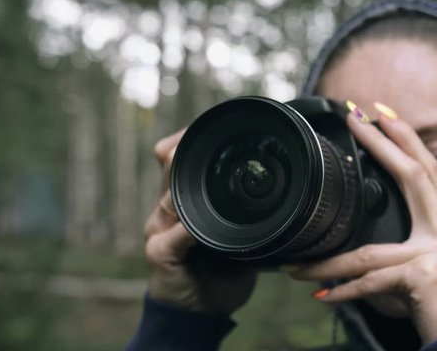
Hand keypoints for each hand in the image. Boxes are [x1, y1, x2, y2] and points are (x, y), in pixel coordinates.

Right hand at [144, 129, 256, 313]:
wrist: (198, 311)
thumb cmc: (218, 271)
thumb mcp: (234, 235)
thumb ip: (242, 211)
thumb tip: (277, 191)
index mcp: (182, 201)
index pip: (177, 158)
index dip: (191, 139)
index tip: (216, 125)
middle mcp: (166, 211)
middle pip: (172, 169)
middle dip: (190, 148)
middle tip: (221, 133)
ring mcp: (159, 230)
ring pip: (172, 197)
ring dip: (191, 183)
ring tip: (209, 164)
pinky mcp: (159, 253)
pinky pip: (173, 235)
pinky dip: (188, 228)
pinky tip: (201, 224)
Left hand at [290, 113, 436, 343]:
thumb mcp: (429, 272)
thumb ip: (399, 255)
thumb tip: (353, 261)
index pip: (426, 172)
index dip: (407, 140)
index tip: (383, 115)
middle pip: (416, 175)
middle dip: (386, 142)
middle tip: (357, 115)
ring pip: (368, 251)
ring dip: (328, 262)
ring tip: (298, 266)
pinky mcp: (424, 277)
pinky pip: (370, 281)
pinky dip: (343, 291)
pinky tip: (320, 295)